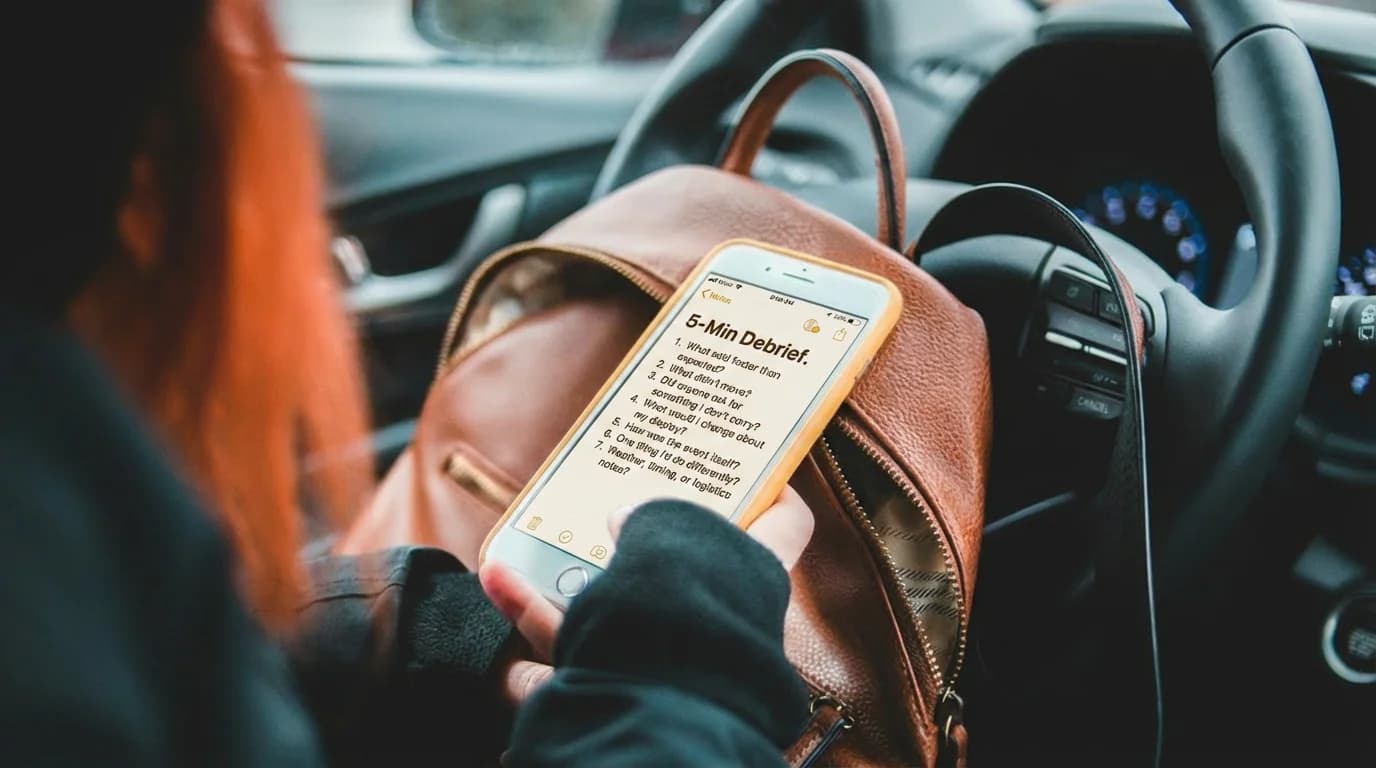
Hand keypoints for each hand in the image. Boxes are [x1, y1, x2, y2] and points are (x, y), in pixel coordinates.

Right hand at [479, 485, 814, 703]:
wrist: (650, 724)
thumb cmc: (681, 624)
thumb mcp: (672, 541)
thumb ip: (653, 520)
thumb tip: (622, 519)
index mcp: (754, 575)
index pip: (786, 524)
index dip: (772, 487)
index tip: (745, 460)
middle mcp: (717, 616)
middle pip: (688, 562)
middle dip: (649, 529)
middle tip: (627, 490)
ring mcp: (667, 654)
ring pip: (616, 600)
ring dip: (576, 563)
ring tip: (545, 526)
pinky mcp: (614, 683)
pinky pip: (569, 641)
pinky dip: (532, 609)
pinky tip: (499, 576)